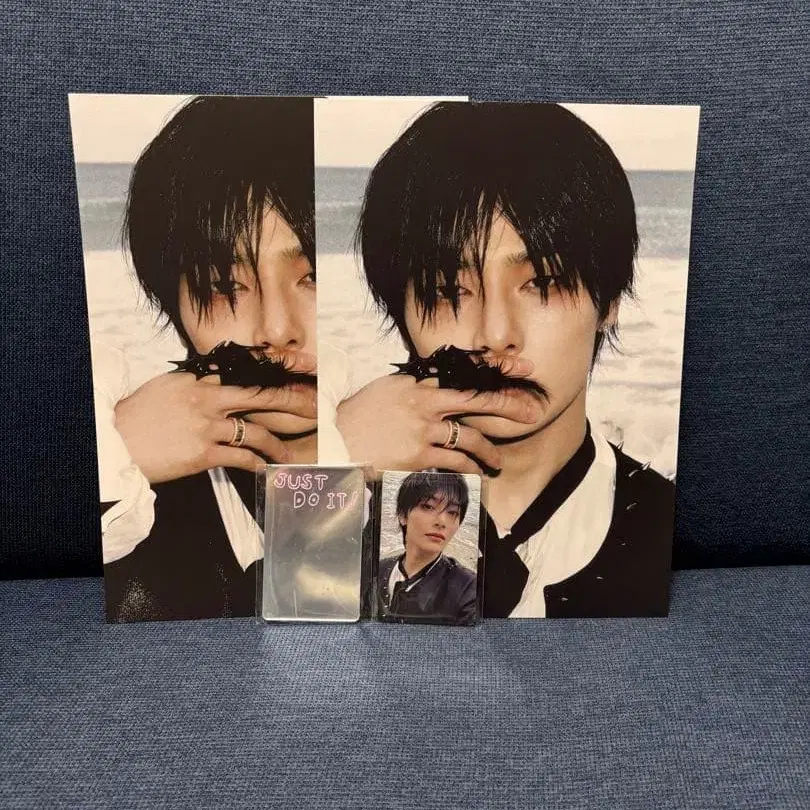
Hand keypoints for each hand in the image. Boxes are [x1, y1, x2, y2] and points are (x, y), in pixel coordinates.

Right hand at [114, 372, 316, 483]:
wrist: (115, 442)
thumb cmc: (137, 416)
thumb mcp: (166, 389)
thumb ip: (195, 385)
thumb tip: (214, 382)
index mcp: (198, 381)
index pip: (243, 377)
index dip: (272, 380)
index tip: (295, 380)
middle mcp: (207, 399)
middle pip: (260, 396)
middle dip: (293, 400)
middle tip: (315, 406)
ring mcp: (207, 426)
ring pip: (255, 431)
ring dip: (277, 444)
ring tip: (288, 454)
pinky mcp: (203, 453)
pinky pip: (240, 457)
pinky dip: (256, 464)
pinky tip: (266, 469)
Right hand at [335, 358, 539, 474]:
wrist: (336, 439)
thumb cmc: (360, 414)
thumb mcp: (388, 390)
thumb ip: (416, 388)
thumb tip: (437, 386)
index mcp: (420, 386)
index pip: (465, 376)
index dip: (498, 371)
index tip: (524, 368)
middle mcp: (425, 405)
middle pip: (477, 403)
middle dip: (509, 407)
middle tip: (532, 413)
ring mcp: (423, 432)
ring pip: (469, 440)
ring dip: (488, 452)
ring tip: (497, 462)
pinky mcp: (418, 457)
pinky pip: (453, 463)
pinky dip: (468, 469)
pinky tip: (476, 474)